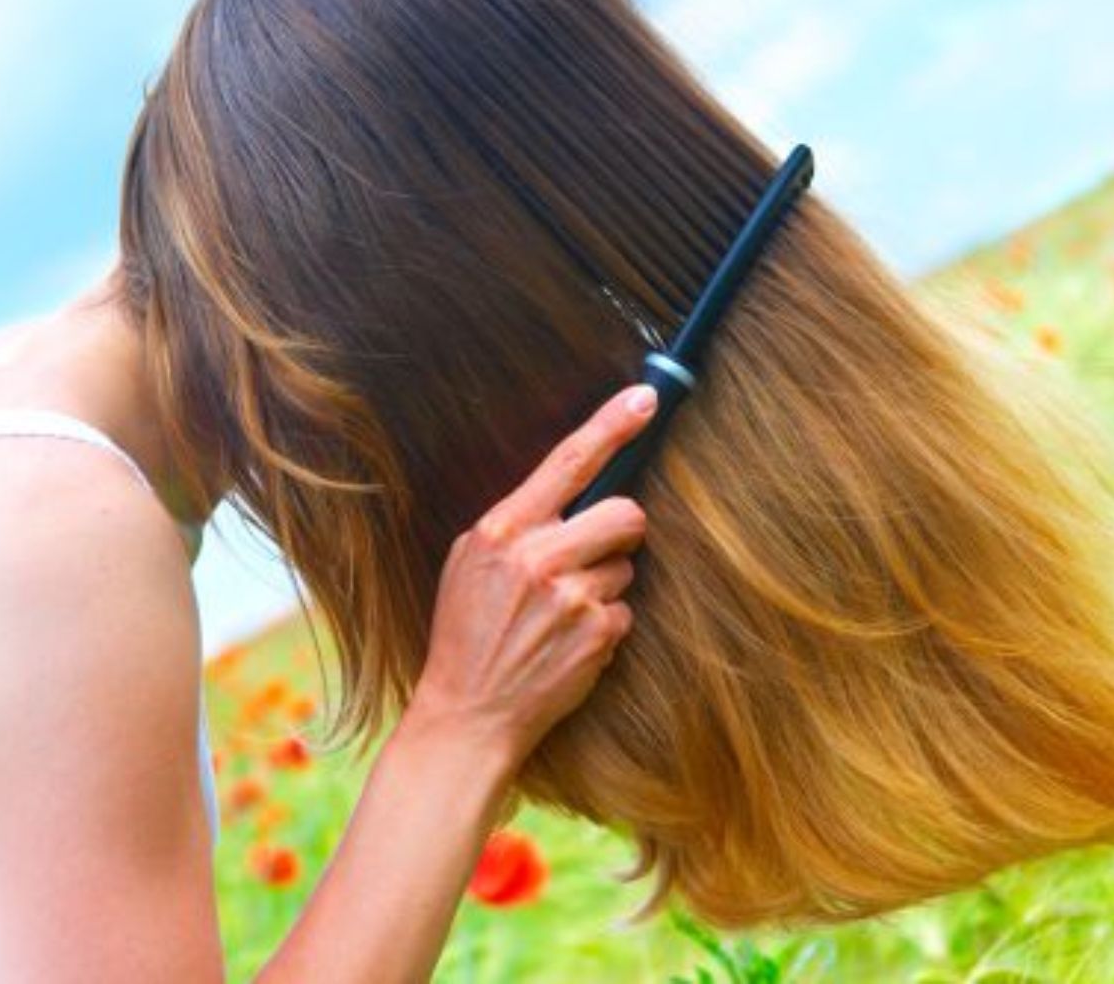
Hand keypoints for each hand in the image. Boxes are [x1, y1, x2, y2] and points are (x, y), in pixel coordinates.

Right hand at [409, 383, 657, 768]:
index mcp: (503, 531)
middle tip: (600, 550)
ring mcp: (572, 596)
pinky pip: (626, 610)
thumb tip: (570, 489)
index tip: (646, 398)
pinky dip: (606, 625)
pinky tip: (570, 643)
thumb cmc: (467, 633)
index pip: (568, 461)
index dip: (612, 424)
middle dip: (623, 528)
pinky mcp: (598, 634)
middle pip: (624, 511)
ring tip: (563, 613)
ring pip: (627, 564)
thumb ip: (517, 524)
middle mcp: (539, 557)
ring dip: (607, 584)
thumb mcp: (469, 563)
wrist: (469, 714)